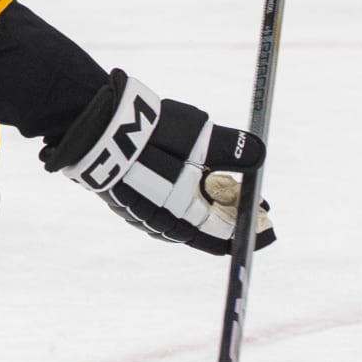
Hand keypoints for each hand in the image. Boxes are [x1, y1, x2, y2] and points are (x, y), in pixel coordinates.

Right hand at [41, 70, 271, 255]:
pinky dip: (183, 198)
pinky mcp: (125, 201)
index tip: (268, 222)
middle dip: (230, 215)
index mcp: (182, 216)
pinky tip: (190, 182)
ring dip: (206, 205)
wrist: (93, 127)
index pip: (224, 234)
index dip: (249, 227)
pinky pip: (163, 209)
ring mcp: (139, 214)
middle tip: (251, 200)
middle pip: (204, 229)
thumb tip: (259, 154)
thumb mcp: (199, 138)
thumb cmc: (148, 135)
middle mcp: (160, 223)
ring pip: (182, 219)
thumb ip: (231, 149)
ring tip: (225, 189)